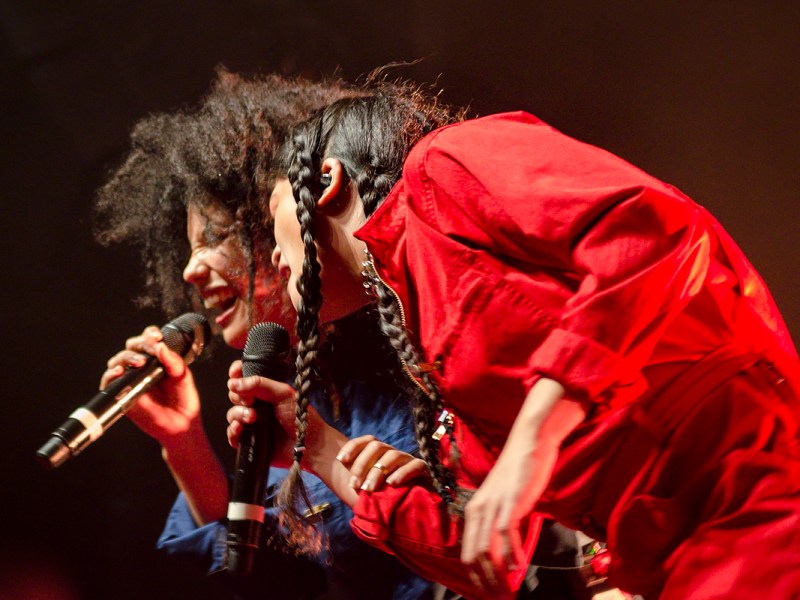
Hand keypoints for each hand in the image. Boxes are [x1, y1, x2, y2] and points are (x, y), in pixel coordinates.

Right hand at [100, 325, 200, 446]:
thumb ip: (174, 362)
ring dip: (126, 357)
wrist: (182, 424)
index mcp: (157, 359)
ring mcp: (130, 380)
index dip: (149, 334)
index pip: (148, 340)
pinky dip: (111, 375)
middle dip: (140, 343)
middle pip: (131, 346)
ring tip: (140, 362)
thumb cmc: (183, 399)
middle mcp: (141, 367)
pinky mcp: (122, 394)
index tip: (157, 336)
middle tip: (151, 348)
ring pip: (118, 360)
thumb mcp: (183, 377)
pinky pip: (109, 382)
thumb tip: (160, 347)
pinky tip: (120, 372)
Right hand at [227, 360, 322, 468]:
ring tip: (252, 418)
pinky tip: (239, 429)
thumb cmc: (300, 417)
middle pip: (235, 395)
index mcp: (265, 392)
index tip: (234, 373)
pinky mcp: (249, 441)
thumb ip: (259, 384)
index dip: (237, 374)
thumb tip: (233, 382)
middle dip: (238, 396)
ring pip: (232, 414)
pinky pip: (232, 435)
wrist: (308, 445)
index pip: (245, 378)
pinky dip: (232, 431)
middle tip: (251, 401)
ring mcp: (252, 423)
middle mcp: (257, 406)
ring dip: (238, 413)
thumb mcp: (282, 394)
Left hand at [336, 435, 428, 491]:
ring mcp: (407, 460)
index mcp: (379, 455)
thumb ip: (356, 481)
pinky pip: (414, 466)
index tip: (340, 460)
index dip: (352, 447)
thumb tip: (336, 468)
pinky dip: (402, 473)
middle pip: (376, 446)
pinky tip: (392, 484)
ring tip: (368, 489)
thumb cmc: (384, 500)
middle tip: (354, 485)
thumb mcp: (366, 490)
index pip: (366, 441)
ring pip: (392, 455)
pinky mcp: (422, 469)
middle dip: (362, 465)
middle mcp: (392, 453)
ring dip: (377, 472)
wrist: (411, 513)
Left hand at [460, 439, 558, 592]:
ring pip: (486, 551)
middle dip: (487, 584)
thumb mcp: (504, 502)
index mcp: (473, 512)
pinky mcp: (508, 504)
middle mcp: (477, 511)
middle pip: (473, 558)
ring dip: (498, 576)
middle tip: (502, 599)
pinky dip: (512, 557)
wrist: (529, 445)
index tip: (491, 595)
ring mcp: (491, 507)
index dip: (477, 580)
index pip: (467, 555)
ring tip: (510, 591)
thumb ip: (501, 525)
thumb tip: (507, 556)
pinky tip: (519, 568)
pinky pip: (505, 536)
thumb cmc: (519, 475)